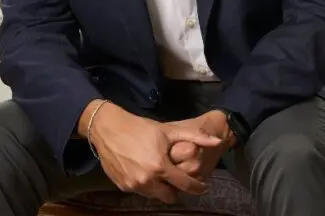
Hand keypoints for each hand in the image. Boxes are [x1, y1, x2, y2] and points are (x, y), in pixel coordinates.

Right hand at [85, 101, 223, 203]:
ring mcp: (133, 185)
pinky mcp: (122, 186)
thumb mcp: (168, 130)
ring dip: (161, 188)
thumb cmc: (140, 128)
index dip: (197, 187)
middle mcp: (146, 180)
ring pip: (155, 196)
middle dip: (177, 190)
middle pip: (170, 197)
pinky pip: (141, 192)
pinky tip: (146, 171)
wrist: (108, 129)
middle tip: (179, 179)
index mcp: (160, 167)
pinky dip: (147, 185)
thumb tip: (217, 141)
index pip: (185, 185)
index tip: (203, 186)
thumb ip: (195, 137)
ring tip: (162, 174)